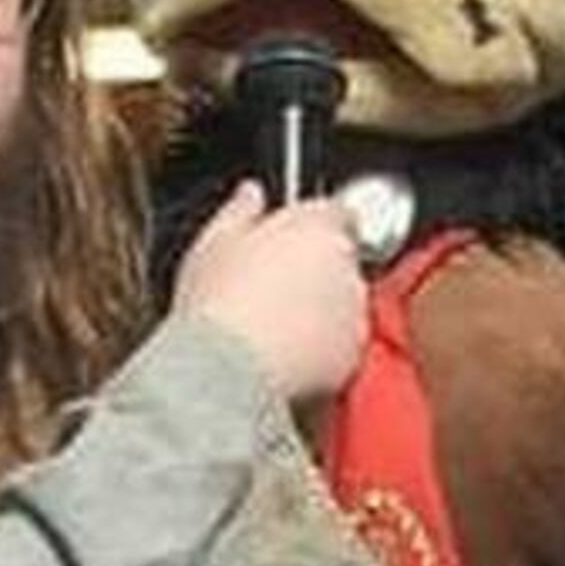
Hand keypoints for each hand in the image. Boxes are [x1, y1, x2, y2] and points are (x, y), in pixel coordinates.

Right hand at [171, 179, 370, 405]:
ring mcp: (352, 310)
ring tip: (277, 326)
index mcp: (314, 226)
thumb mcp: (212, 243)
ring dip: (324, 308)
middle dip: (316, 270)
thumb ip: (240, 211)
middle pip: (341, 258)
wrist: (224, 371)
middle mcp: (344, 264)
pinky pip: (344, 345)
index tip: (289, 244)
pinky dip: (325, 348)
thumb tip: (250, 194)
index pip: (335, 211)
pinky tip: (287, 353)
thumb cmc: (215, 307)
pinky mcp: (352, 353)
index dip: (311, 228)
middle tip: (273, 289)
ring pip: (346, 302)